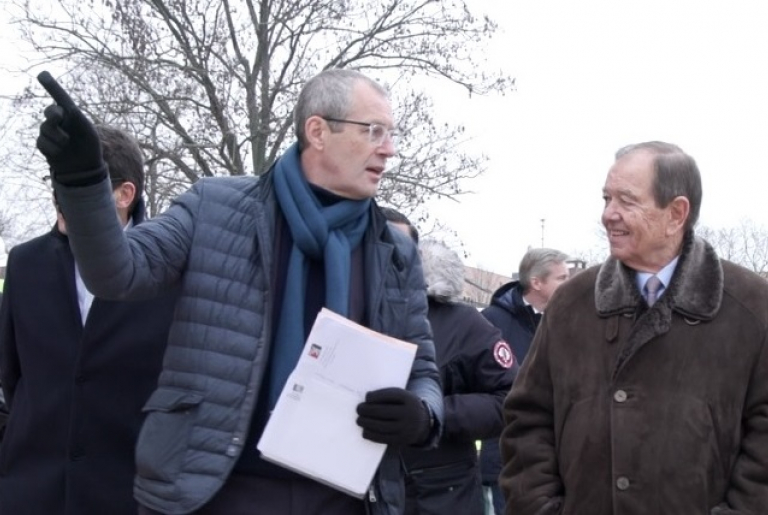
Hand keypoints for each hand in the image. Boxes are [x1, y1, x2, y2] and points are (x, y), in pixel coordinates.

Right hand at [36, 71, 105, 185]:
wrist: (85, 167)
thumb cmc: (89, 147)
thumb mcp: (88, 130)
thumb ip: (76, 117)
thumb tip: (64, 107)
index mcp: (71, 114)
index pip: (60, 98)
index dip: (51, 86)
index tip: (43, 75)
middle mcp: (59, 121)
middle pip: (50, 111)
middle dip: (54, 114)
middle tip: (59, 117)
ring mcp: (50, 132)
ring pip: (45, 128)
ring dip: (57, 136)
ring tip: (66, 143)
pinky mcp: (44, 144)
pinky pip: (42, 142)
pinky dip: (52, 148)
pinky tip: (60, 152)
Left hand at [356, 387, 431, 445]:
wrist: (423, 423)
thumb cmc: (406, 406)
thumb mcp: (403, 397)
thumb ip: (388, 395)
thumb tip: (367, 397)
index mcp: (409, 399)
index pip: (390, 395)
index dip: (376, 396)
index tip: (366, 397)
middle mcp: (409, 414)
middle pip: (383, 411)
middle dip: (367, 410)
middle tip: (358, 409)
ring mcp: (406, 428)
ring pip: (381, 426)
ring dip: (366, 423)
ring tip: (359, 420)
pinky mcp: (401, 440)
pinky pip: (383, 438)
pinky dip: (371, 434)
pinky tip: (365, 431)